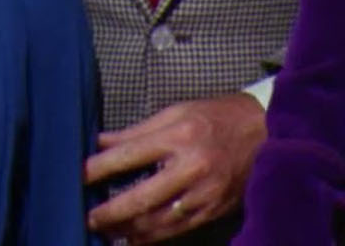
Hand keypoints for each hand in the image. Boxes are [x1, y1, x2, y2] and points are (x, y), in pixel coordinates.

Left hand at [85, 92, 266, 242]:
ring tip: (106, 230)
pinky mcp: (212, 209)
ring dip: (125, 230)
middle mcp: (190, 166)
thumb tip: (101, 142)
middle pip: (138, 199)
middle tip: (87, 218)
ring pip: (155, 222)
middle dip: (107, 213)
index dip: (96, 169)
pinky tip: (133, 237)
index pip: (126, 155)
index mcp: (179, 135)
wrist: (267, 131)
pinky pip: (175, 231)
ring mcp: (203, 192)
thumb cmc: (220, 116)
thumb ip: (139, 130)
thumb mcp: (179, 111)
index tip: (76, 177)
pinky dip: (150, 238)